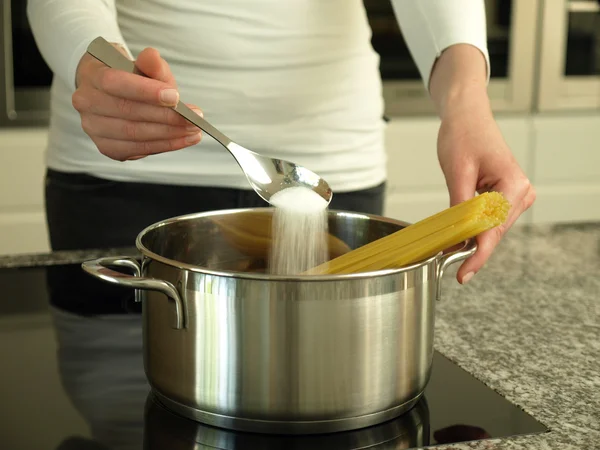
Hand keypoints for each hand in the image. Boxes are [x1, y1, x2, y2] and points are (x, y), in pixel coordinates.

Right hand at [72, 43, 201, 160]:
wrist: (112, 93)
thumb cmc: (131, 78)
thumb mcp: (143, 66)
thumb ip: (151, 63)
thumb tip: (152, 57)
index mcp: (92, 75)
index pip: (115, 83)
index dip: (146, 92)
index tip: (176, 97)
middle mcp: (87, 103)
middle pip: (128, 113)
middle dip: (166, 117)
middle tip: (194, 119)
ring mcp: (94, 128)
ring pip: (134, 135)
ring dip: (169, 135)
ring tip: (193, 131)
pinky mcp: (107, 147)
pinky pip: (138, 150)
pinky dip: (164, 146)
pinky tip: (183, 140)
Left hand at [437, 92, 535, 283]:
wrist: (466, 116)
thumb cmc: (463, 135)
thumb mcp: (457, 173)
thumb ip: (460, 208)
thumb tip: (457, 239)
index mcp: (514, 186)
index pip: (495, 230)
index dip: (478, 255)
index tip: (463, 274)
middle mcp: (520, 193)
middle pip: (494, 233)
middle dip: (472, 248)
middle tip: (449, 263)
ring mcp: (514, 195)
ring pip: (490, 229)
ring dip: (471, 238)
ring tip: (450, 248)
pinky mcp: (504, 196)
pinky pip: (488, 219)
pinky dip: (472, 228)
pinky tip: (458, 235)